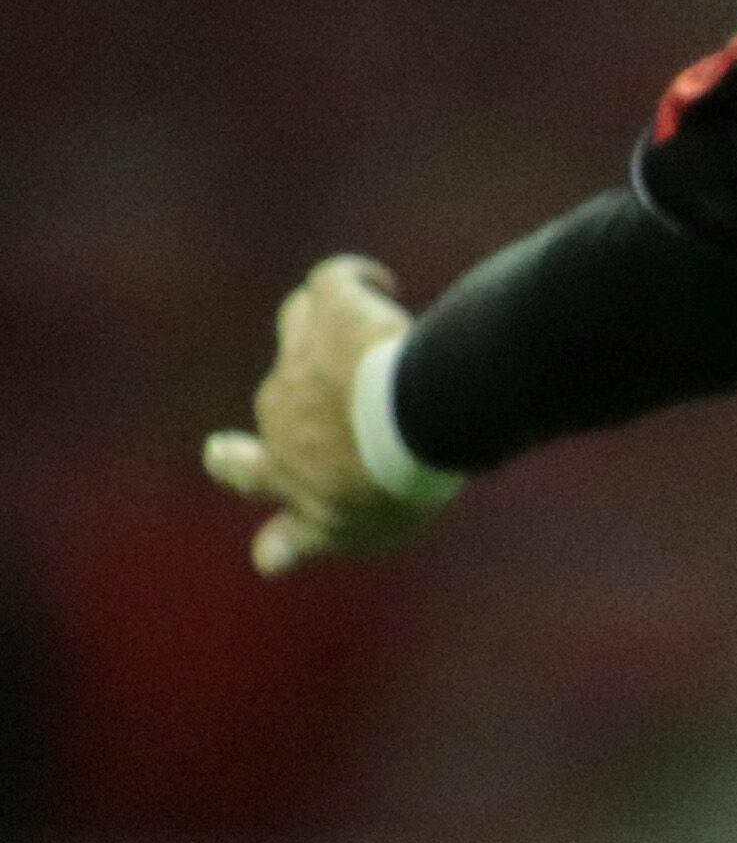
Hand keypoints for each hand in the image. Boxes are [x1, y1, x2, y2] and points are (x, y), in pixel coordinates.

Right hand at [201, 256, 439, 575]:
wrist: (407, 427)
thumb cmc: (390, 482)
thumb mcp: (349, 531)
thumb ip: (303, 540)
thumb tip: (264, 561)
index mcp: (281, 469)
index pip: (243, 470)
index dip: (234, 461)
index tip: (223, 452)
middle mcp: (280, 412)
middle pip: (280, 396)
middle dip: (311, 390)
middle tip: (358, 390)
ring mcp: (300, 356)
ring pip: (299, 326)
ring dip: (328, 328)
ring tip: (373, 333)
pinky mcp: (331, 310)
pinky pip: (331, 281)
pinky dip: (354, 280)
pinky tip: (383, 286)